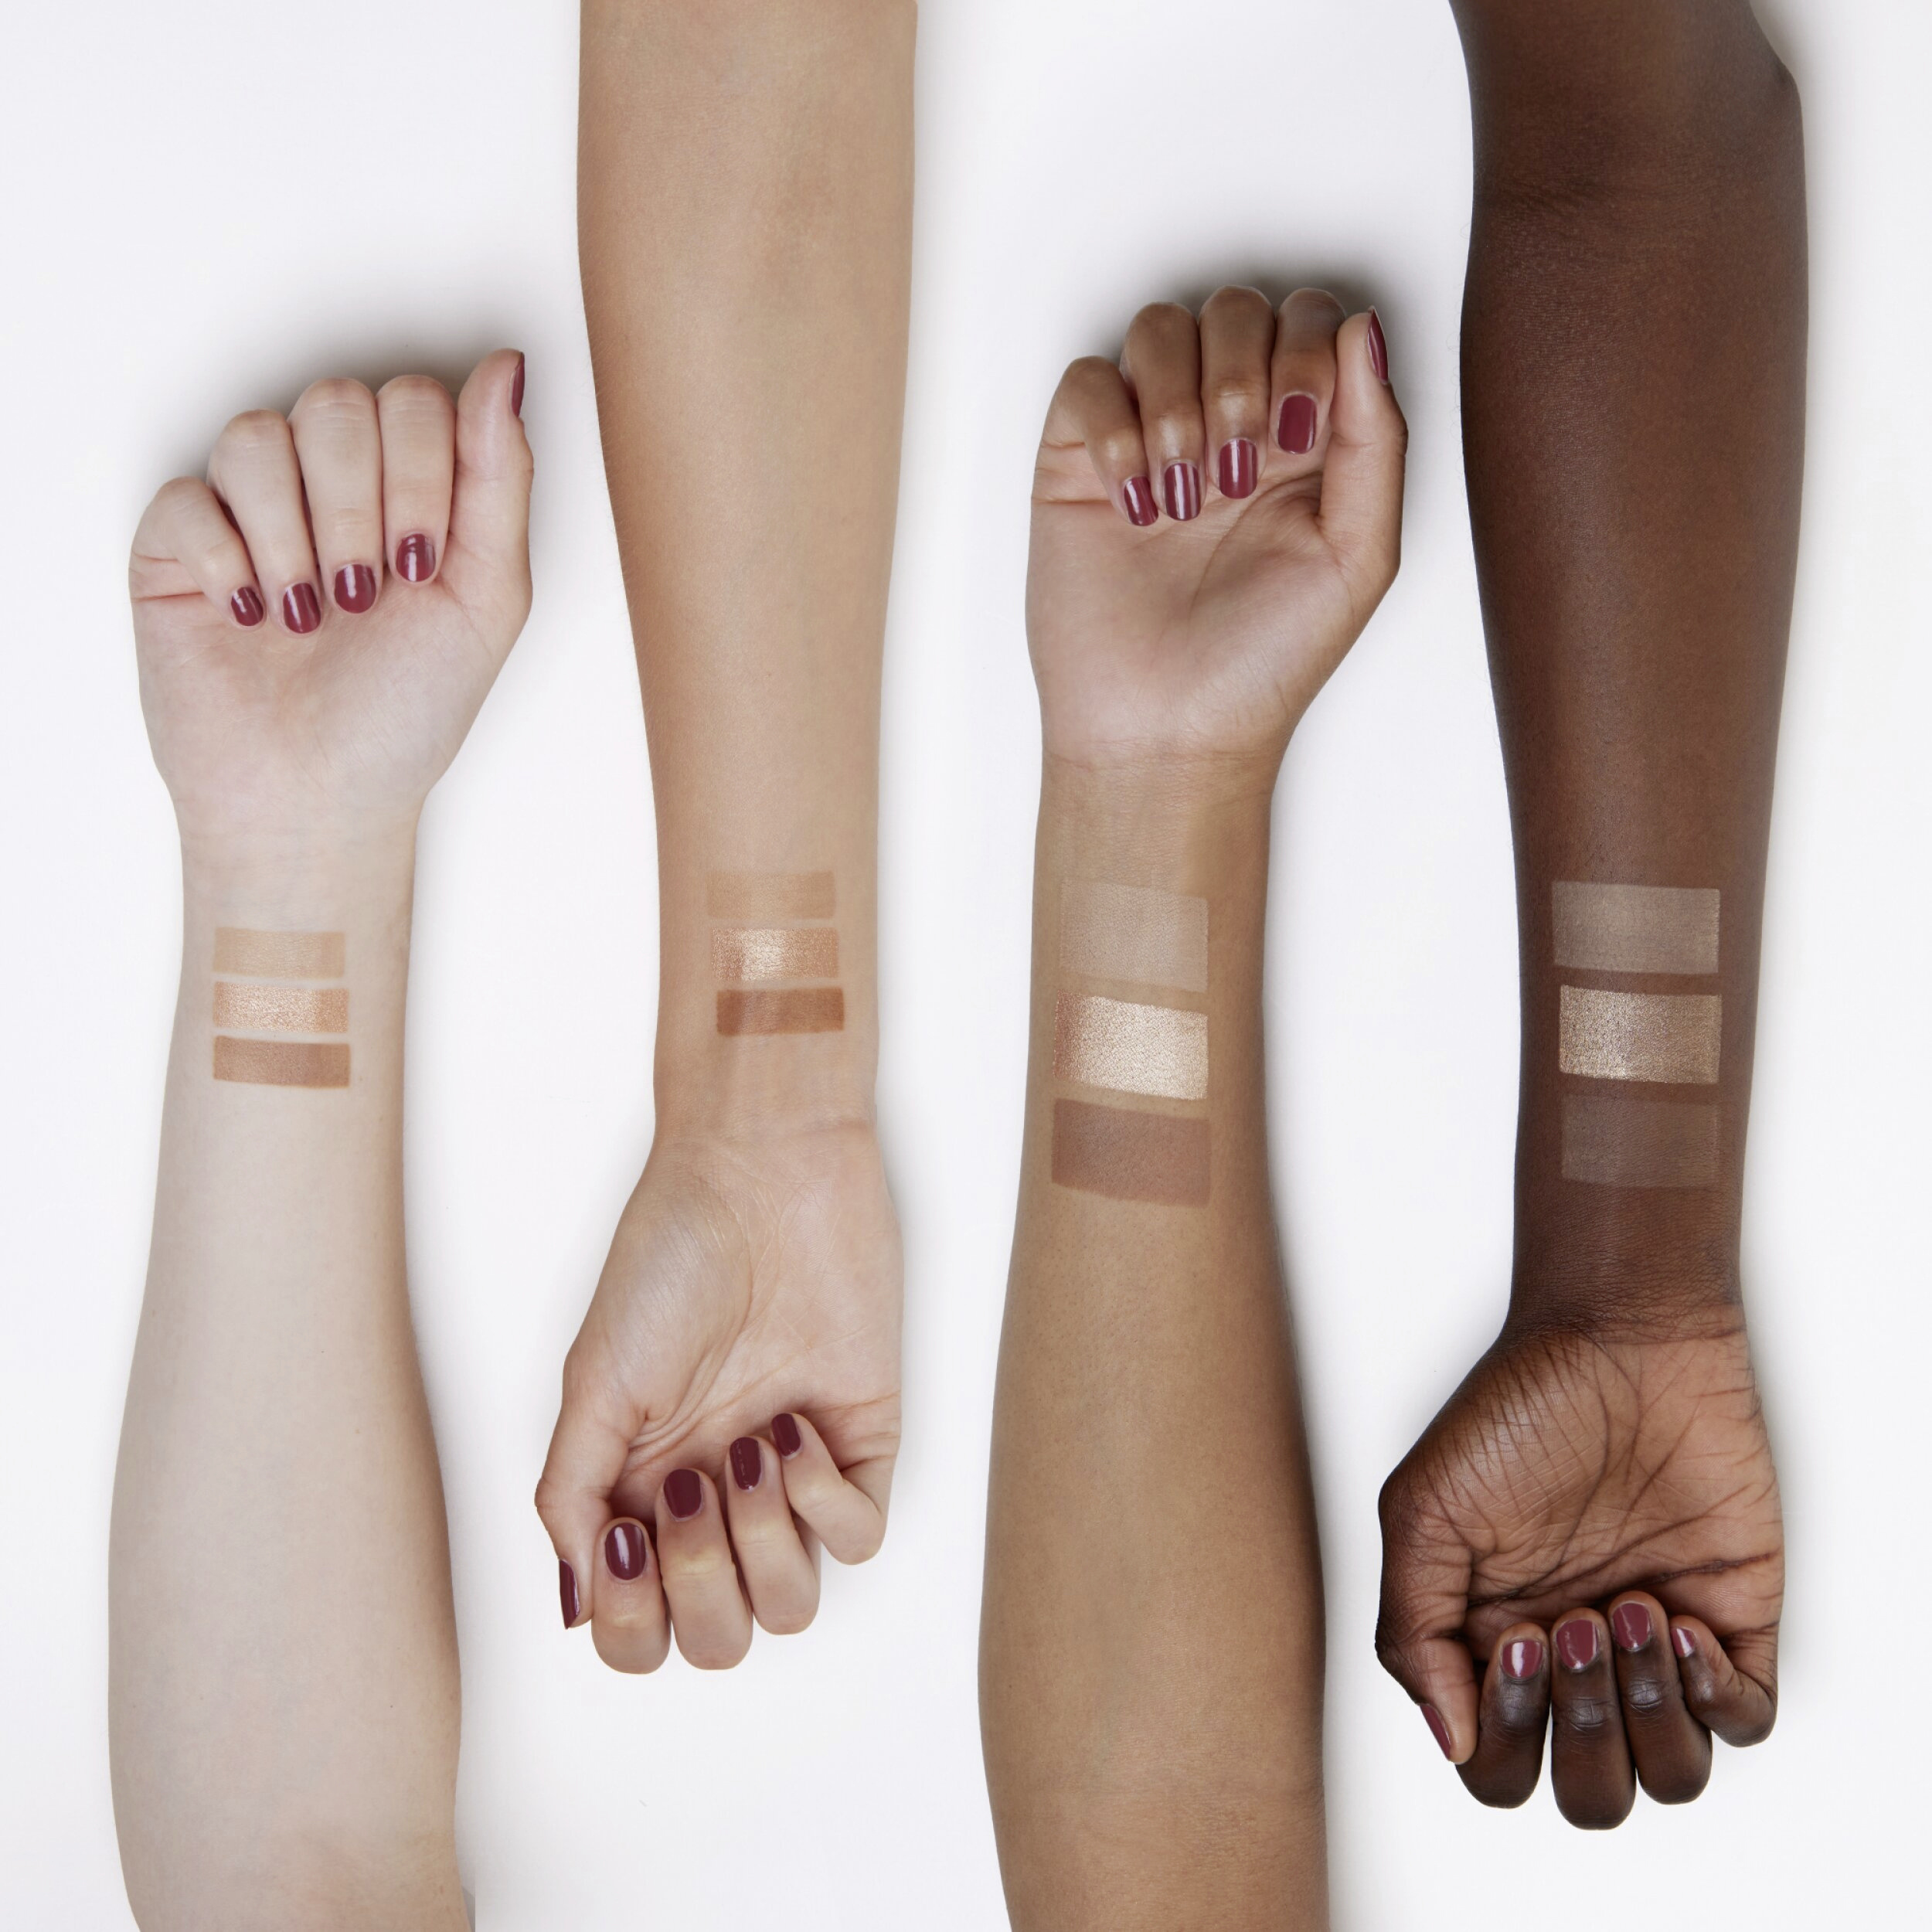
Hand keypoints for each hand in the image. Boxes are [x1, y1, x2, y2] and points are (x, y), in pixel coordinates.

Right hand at [130, 351, 531, 842]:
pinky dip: (228, 561)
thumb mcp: (488, 599)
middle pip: (336, 404)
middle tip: (364, 597)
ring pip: (258, 437)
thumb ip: (500, 479)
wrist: (319, 795)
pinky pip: (190, 496)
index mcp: (411, 487)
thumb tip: (508, 367)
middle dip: (359, 510)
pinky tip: (250, 616)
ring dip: (296, 541)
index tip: (421, 567)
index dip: (421, 475)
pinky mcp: (176, 542)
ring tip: (309, 617)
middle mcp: (329, 483)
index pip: (414, 401)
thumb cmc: (407, 709)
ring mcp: (249, 506)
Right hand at [536, 1119, 900, 1669]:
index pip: (637, 1627)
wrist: (762, 1174)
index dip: (630, 1623)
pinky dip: (822, 1504)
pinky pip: (859, 1541)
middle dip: (698, 1588)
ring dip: (761, 1546)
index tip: (627, 1542)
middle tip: (691, 1488)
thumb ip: (573, 1495)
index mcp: (641, 1488)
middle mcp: (715, 1497)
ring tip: (744, 1452)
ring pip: (790, 1608)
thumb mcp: (593, 1378)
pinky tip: (794, 1430)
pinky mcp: (862, 1443)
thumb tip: (577, 1603)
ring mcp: (791, 1476)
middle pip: (716, 1636)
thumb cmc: (670, 1255)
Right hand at [1028, 287, 1404, 774]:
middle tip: (1238, 472)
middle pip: (1235, 308)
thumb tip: (1364, 329)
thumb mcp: (1360, 557)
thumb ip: (1377, 438)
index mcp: (1305, 439)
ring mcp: (1149, 438)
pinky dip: (1114, 428)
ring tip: (1185, 495)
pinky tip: (1135, 503)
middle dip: (1241, 376)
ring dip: (1177, 401)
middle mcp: (1227, 425)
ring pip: (1160, 327)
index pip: (1310, 320)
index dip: (1306, 352)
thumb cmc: (1263, 666)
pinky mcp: (1079, 464)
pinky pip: (1089, 383)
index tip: (1297, 437)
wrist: (1168, 735)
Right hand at [1376, 1315, 1782, 1825]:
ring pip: (1668, 1775)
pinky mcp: (1732, 1621)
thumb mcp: (1423, 1508)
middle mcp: (1575, 1660)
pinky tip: (1680, 1619)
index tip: (1513, 1634)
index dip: (1505, 1734)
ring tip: (1631, 1606)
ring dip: (1647, 1713)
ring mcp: (1654, 1647)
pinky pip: (1743, 1723)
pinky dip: (1714, 1697)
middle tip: (1574, 1624)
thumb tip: (1449, 1741)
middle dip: (1581, 1730)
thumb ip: (1412, 1630)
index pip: (1495, 1766)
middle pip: (1587, 1793)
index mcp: (1493, 1643)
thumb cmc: (1515, 1406)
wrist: (1622, 1336)